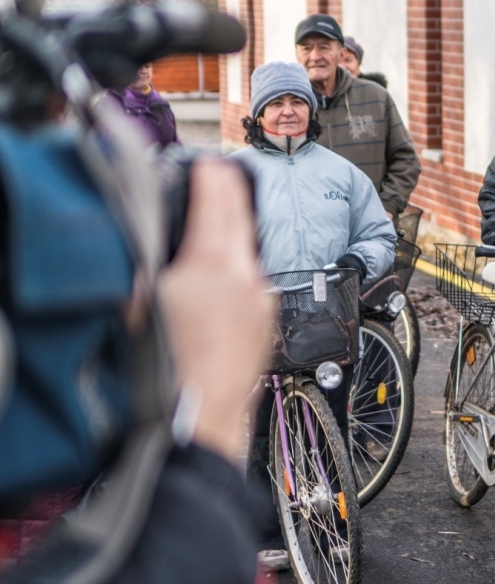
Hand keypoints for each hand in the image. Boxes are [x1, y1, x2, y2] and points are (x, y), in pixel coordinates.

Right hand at [157, 160, 273, 464]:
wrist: (200, 424)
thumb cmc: (166, 369)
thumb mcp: (139, 301)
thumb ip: (148, 260)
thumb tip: (149, 237)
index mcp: (218, 264)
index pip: (218, 200)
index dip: (211, 175)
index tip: (207, 159)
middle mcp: (250, 279)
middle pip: (240, 222)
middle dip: (227, 197)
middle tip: (220, 177)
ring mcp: (262, 305)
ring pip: (249, 255)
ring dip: (233, 234)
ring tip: (219, 221)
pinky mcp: (265, 329)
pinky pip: (253, 284)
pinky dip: (238, 269)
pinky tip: (223, 276)